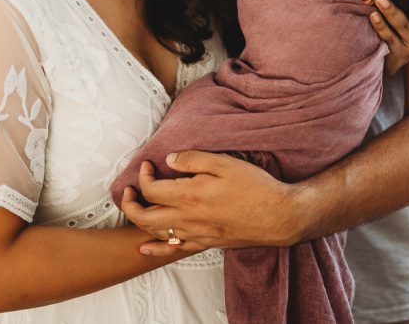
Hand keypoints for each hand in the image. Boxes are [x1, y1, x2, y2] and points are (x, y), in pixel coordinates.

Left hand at [120, 154, 308, 256]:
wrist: (279, 216)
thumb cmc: (255, 187)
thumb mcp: (226, 163)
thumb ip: (194, 159)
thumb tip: (169, 160)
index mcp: (191, 195)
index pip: (152, 189)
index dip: (143, 176)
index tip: (147, 165)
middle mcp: (188, 218)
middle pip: (145, 216)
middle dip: (130, 203)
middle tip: (129, 190)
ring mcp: (196, 233)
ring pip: (156, 233)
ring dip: (139, 222)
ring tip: (135, 209)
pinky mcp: (206, 243)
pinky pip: (174, 250)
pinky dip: (156, 249)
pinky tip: (145, 247)